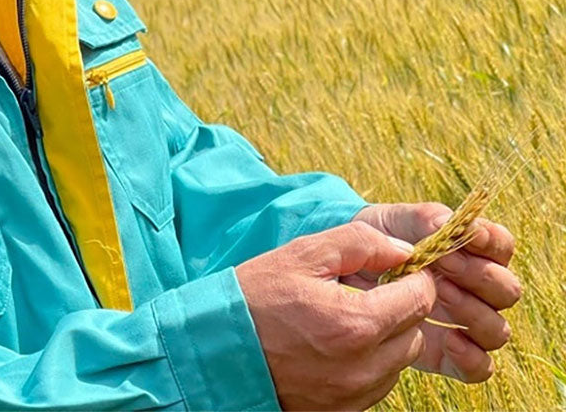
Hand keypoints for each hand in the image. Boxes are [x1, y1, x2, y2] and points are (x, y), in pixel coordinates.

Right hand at [236, 223, 435, 410]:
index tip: (393, 268)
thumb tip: (404, 250)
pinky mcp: (344, 411)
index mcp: (357, 322)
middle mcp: (364, 366)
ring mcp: (355, 394)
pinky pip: (378, 384)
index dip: (413, 276)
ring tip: (345, 318)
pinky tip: (335, 344)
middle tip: (364, 291)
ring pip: (399, 361)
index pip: (420, 297)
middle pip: (415, 332)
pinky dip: (368, 363)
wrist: (217, 350)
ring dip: (385, 337)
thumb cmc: (257, 297)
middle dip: (399, 307)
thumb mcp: (303, 255)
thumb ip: (359, 243)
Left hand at [352, 203, 520, 382]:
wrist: (350, 266)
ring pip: (497, 329)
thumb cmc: (382, 237)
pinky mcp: (449, 353)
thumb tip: (448, 224)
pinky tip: (448, 340)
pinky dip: (471, 357)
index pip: (502, 246)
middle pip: (507, 290)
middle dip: (480, 276)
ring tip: (440, 295)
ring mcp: (466, 323)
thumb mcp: (397, 220)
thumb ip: (425, 219)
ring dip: (474, 313)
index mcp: (473, 252)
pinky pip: (480, 367)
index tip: (469, 234)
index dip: (491, 241)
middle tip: (445, 264)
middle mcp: (478, 290)